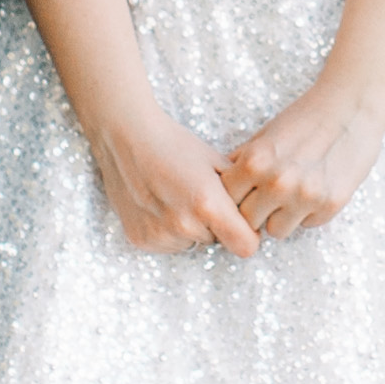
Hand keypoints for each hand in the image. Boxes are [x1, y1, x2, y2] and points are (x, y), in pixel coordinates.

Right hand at [85, 106, 258, 258]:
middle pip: (218, 242)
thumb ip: (240, 191)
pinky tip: (161, 204)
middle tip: (201, 196)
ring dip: (192, 228)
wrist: (125, 137)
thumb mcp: (216, 161)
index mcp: (207, 204)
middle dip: (217, 225)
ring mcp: (159, 236)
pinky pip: (170, 244)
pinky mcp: (141, 240)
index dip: (248, 234)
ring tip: (178, 197)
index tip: (242, 220)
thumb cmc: (174, 144)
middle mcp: (183, 226)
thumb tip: (259, 210)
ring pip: (193, 244)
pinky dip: (170, 231)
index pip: (246, 246)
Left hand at [221, 73, 384, 243]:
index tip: (245, 194)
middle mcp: (277, 182)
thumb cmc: (306, 116)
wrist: (352, 105)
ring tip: (293, 193)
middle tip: (269, 196)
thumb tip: (219, 185)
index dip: (235, 198)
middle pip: (248, 222)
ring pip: (276, 231)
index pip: (227, 201)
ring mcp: (304, 197)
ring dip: (282, 217)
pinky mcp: (330, 205)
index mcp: (255, 162)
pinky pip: (307, 224)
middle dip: (256, 211)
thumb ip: (242, 161)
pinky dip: (309, 213)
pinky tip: (317, 188)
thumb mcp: (266, 133)